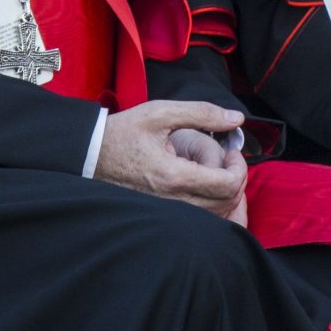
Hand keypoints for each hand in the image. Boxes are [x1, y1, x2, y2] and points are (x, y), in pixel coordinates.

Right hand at [96, 100, 246, 214]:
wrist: (91, 154)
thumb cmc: (123, 132)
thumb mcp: (161, 112)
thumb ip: (201, 113)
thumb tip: (236, 119)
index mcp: (173, 176)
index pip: (226, 185)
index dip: (239, 167)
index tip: (232, 152)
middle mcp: (172, 200)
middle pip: (226, 202)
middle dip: (236, 179)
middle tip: (227, 159)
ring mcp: (166, 211)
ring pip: (215, 215)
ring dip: (225, 192)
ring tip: (215, 168)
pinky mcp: (162, 214)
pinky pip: (200, 218)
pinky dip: (212, 203)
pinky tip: (204, 182)